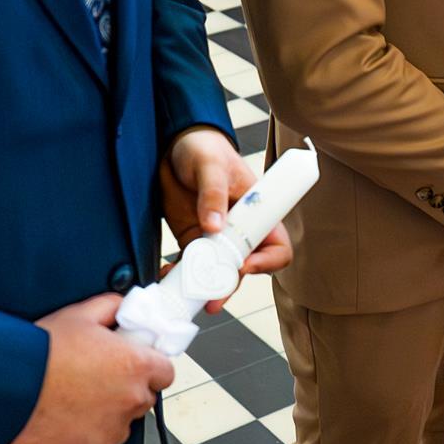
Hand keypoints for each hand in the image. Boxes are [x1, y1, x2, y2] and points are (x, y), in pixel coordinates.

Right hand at [3, 295, 174, 443]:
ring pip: (119, 424)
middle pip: (142, 398)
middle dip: (124, 389)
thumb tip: (121, 307)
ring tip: (72, 399)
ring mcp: (111, 433)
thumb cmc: (39, 353)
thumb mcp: (78, 315)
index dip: (149, 366)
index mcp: (134, 366)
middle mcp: (129, 402)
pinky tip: (63, 420)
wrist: (5, 389)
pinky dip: (85, 437)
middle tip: (95, 378)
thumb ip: (111, 308)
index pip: (165, 371)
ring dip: (105, 415)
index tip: (135, 364)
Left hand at [160, 127, 291, 312]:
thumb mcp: (210, 164)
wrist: (175, 145)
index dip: (266, 262)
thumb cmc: (204, 147)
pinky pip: (190, 264)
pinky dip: (180, 274)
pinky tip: (167, 274)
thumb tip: (214, 225)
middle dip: (229, 286)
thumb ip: (213, 192)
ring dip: (203, 287)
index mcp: (258, 211)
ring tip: (186, 294)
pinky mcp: (193, 238)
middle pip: (244, 268)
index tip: (244, 265)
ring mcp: (215, 237)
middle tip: (211, 298)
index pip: (276, 246)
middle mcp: (240, 229)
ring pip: (216, 272)